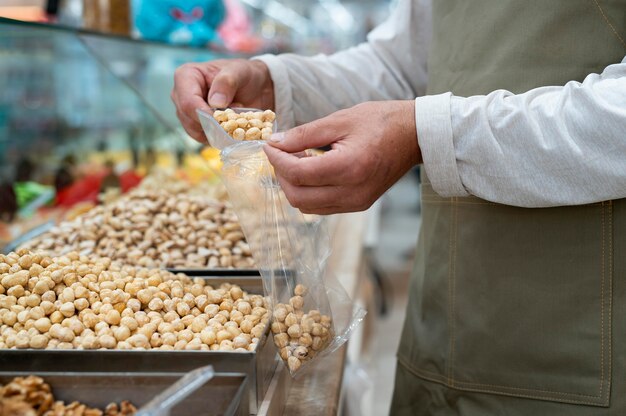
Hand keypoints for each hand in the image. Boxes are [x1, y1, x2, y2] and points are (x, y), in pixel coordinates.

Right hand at [171, 59, 274, 141]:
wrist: (254, 86)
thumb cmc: (244, 74)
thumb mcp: (240, 72)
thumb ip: (227, 82)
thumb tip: (215, 103)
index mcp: (186, 75)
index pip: (188, 102)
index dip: (205, 114)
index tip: (224, 118)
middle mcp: (181, 94)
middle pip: (189, 119)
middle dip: (212, 123)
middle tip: (235, 115)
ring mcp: (187, 111)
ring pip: (195, 131)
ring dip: (216, 130)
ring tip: (233, 118)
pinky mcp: (196, 125)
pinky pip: (203, 137)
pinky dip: (218, 136)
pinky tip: (231, 127)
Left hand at [264, 101, 420, 214]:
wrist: (414, 136)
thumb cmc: (381, 121)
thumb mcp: (340, 119)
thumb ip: (304, 133)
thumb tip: (275, 143)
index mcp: (349, 167)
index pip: (298, 174)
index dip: (276, 160)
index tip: (269, 144)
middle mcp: (352, 192)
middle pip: (298, 197)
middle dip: (281, 175)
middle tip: (281, 152)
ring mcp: (356, 202)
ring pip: (307, 207)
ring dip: (293, 186)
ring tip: (296, 160)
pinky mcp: (358, 205)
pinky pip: (322, 207)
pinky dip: (308, 192)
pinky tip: (311, 171)